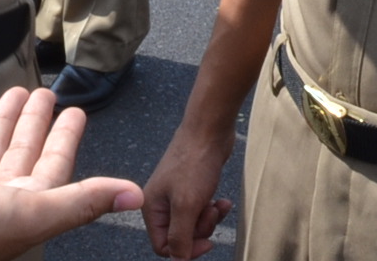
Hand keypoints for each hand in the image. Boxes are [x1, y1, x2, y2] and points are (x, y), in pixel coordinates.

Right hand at [0, 86, 140, 260]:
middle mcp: (0, 202)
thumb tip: (135, 196)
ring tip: (16, 94)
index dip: (66, 139)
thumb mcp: (33, 213)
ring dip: (7, 125)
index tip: (76, 111)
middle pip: (26, 154)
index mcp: (27, 207)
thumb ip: (82, 201)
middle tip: (47, 92)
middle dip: (38, 124)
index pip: (55, 166)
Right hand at [142, 123, 236, 259]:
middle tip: (210, 213)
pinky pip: (203, 210)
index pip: (163, 246)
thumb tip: (177, 260)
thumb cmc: (194, 164)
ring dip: (210, 219)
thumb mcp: (186, 206)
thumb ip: (179, 237)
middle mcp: (161, 203)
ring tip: (217, 203)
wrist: (209, 129)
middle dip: (200, 230)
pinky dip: (215, 208)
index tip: (207, 242)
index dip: (185, 249)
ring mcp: (177, 194)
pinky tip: (224, 200)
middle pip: (181, 236)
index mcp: (152, 208)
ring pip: (194, 224)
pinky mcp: (193, 187)